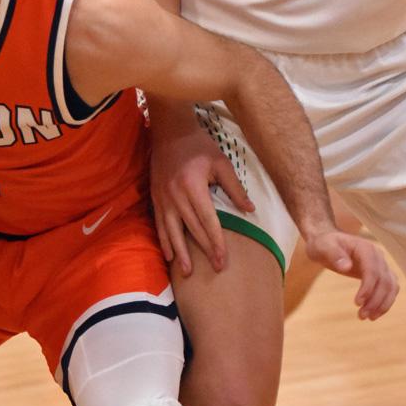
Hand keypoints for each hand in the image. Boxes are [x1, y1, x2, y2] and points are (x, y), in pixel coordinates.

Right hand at [152, 127, 253, 273]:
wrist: (169, 133)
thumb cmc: (199, 146)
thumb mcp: (221, 162)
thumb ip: (235, 188)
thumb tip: (250, 210)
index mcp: (193, 187)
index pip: (207, 221)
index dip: (216, 242)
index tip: (223, 259)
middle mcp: (176, 196)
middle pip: (192, 229)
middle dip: (205, 251)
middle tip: (217, 268)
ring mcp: (163, 199)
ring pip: (172, 232)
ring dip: (180, 253)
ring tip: (187, 271)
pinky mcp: (156, 199)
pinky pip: (159, 225)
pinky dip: (165, 241)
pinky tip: (169, 255)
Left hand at [305, 231, 398, 319]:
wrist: (327, 241)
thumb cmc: (324, 244)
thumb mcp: (323, 247)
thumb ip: (334, 255)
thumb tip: (346, 266)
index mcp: (366, 248)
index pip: (373, 270)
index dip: (368, 287)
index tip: (357, 303)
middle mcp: (378, 256)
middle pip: (385, 281)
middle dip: (375, 300)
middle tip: (362, 316)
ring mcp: (381, 265)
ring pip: (391, 287)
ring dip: (382, 304)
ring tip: (367, 317)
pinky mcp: (379, 274)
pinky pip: (389, 289)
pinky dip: (384, 302)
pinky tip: (374, 313)